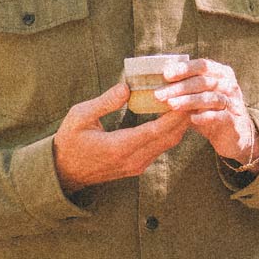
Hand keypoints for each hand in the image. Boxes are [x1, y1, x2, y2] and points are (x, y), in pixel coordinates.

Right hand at [53, 82, 189, 188]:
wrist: (65, 171)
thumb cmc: (70, 141)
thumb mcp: (79, 117)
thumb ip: (104, 102)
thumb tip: (126, 87)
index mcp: (119, 147)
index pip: (155, 131)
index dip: (174, 116)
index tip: (185, 98)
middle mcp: (133, 159)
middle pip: (168, 138)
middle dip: (183, 117)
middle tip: (193, 95)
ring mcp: (137, 165)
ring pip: (168, 144)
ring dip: (179, 124)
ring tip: (186, 102)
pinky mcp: (138, 166)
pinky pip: (161, 148)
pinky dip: (170, 132)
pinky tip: (173, 116)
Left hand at [148, 58, 258, 172]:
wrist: (233, 135)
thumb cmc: (211, 111)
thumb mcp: (198, 96)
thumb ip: (184, 88)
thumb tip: (157, 84)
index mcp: (221, 73)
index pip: (202, 65)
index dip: (184, 68)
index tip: (165, 75)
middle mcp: (229, 85)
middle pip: (203, 81)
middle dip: (179, 87)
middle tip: (159, 95)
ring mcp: (233, 102)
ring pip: (210, 97)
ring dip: (188, 101)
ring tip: (171, 106)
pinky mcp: (233, 121)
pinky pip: (219, 116)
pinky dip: (204, 116)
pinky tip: (191, 119)